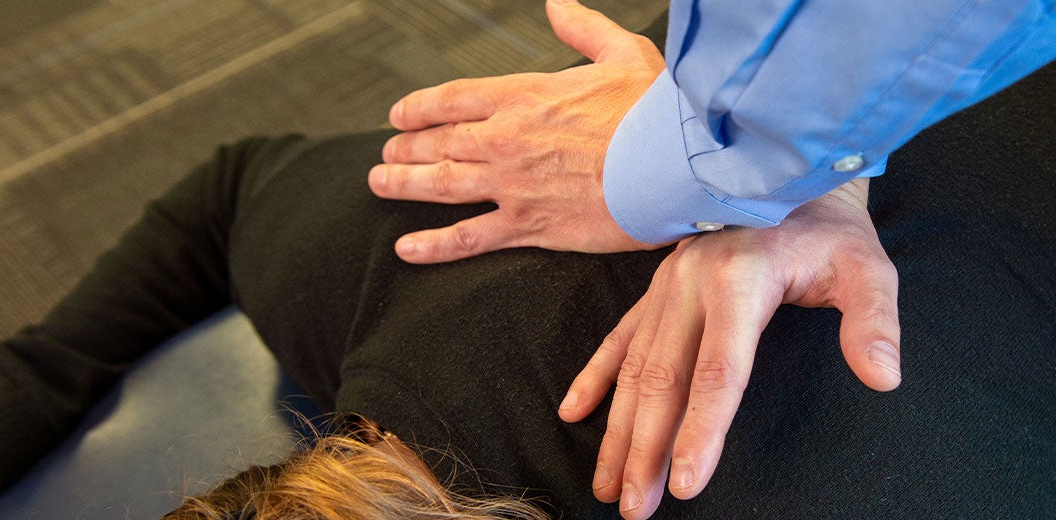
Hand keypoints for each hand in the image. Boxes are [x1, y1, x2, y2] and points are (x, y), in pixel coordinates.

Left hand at [370, 0, 667, 262]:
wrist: (674, 165)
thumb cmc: (656, 111)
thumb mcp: (624, 53)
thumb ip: (584, 30)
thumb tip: (559, 7)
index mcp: (525, 96)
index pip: (454, 99)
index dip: (420, 107)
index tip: (400, 114)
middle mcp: (507, 139)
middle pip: (439, 142)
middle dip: (407, 146)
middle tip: (388, 153)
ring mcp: (512, 185)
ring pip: (441, 185)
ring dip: (405, 184)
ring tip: (381, 184)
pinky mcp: (529, 226)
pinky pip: (468, 238)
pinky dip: (434, 245)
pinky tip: (408, 248)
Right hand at [558, 179, 901, 518]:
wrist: (787, 169)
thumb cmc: (831, 231)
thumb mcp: (866, 267)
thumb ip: (873, 321)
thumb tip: (883, 378)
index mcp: (741, 280)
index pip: (719, 371)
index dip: (701, 430)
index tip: (686, 483)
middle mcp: (692, 283)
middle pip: (662, 379)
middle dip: (644, 449)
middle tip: (634, 508)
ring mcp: (668, 284)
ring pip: (633, 366)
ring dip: (618, 429)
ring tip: (605, 485)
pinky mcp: (659, 287)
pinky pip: (619, 335)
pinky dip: (595, 376)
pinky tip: (575, 414)